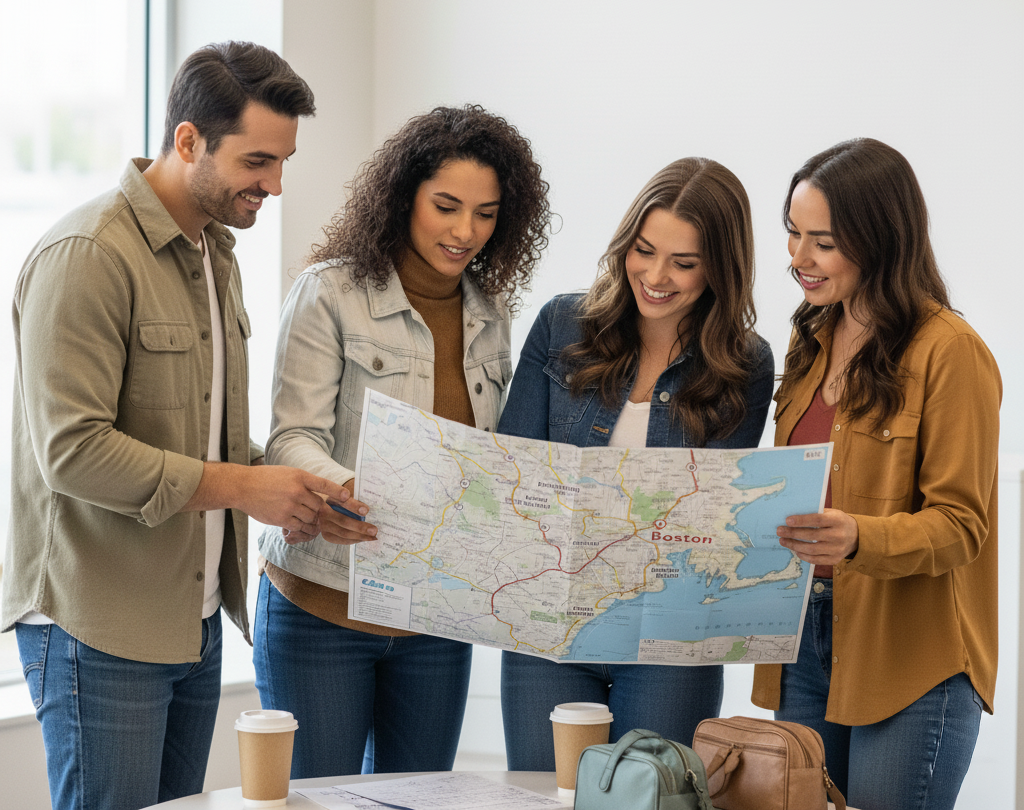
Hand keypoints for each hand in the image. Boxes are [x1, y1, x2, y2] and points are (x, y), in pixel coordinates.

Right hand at [237, 466, 353, 541]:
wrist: (243, 486)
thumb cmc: (267, 479)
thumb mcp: (288, 473)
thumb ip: (304, 482)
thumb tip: (321, 495)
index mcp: (299, 476)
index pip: (324, 484)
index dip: (337, 492)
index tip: (347, 497)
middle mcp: (296, 491)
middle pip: (318, 506)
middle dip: (318, 510)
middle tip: (312, 510)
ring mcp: (289, 506)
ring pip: (311, 518)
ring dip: (310, 519)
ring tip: (302, 515)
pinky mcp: (281, 519)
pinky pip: (300, 526)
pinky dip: (301, 526)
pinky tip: (296, 522)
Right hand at [315, 478, 377, 545]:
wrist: (328, 506)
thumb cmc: (343, 498)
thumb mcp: (347, 494)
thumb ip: (355, 499)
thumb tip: (366, 510)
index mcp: (330, 499)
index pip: (342, 502)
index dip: (353, 506)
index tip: (366, 510)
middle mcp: (323, 512)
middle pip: (343, 521)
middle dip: (360, 527)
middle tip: (374, 530)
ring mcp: (323, 525)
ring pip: (343, 533)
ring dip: (359, 536)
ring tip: (372, 537)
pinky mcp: (326, 535)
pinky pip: (341, 540)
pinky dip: (353, 540)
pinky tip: (363, 539)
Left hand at [776, 508, 858, 565]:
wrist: (857, 536)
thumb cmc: (838, 521)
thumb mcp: (832, 513)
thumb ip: (816, 514)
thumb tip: (793, 516)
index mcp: (837, 521)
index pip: (817, 520)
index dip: (802, 520)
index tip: (787, 520)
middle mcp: (838, 536)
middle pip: (812, 536)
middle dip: (793, 533)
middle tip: (780, 531)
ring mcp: (837, 549)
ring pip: (812, 550)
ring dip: (794, 545)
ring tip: (783, 541)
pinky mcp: (835, 559)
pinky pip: (816, 560)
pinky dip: (804, 556)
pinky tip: (795, 550)